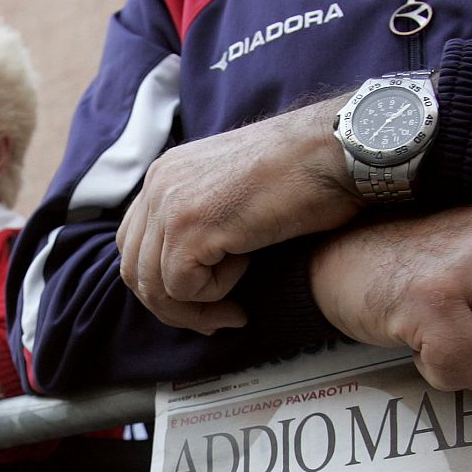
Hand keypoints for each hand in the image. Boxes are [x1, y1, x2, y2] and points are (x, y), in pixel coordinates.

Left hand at [116, 98, 361, 332]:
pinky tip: (248, 267)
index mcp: (165, 174)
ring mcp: (169, 205)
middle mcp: (158, 185)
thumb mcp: (233, 193)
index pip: (134, 246)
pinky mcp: (189, 227)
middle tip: (215, 321)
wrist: (337, 150)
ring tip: (233, 311)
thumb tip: (188, 272)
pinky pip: (183, 288)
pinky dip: (215, 294)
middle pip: (136, 271)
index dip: (162, 284)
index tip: (201, 303)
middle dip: (173, 308)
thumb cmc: (304, 174)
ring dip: (196, 310)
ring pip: (156, 288)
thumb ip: (202, 220)